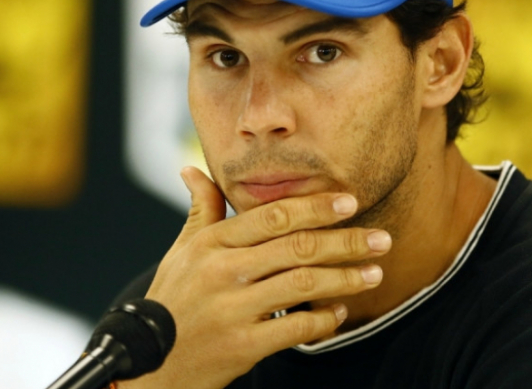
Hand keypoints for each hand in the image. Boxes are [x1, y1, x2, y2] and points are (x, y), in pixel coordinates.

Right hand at [119, 166, 390, 388]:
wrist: (148, 362)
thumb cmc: (172, 300)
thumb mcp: (183, 251)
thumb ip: (201, 209)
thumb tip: (192, 169)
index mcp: (211, 243)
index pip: (273, 216)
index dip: (315, 207)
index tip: (350, 202)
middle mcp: (222, 272)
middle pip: (296, 247)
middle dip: (346, 241)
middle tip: (383, 239)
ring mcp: (232, 310)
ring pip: (302, 284)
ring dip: (345, 278)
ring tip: (375, 273)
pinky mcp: (242, 345)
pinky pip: (295, 328)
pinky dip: (323, 319)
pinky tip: (340, 311)